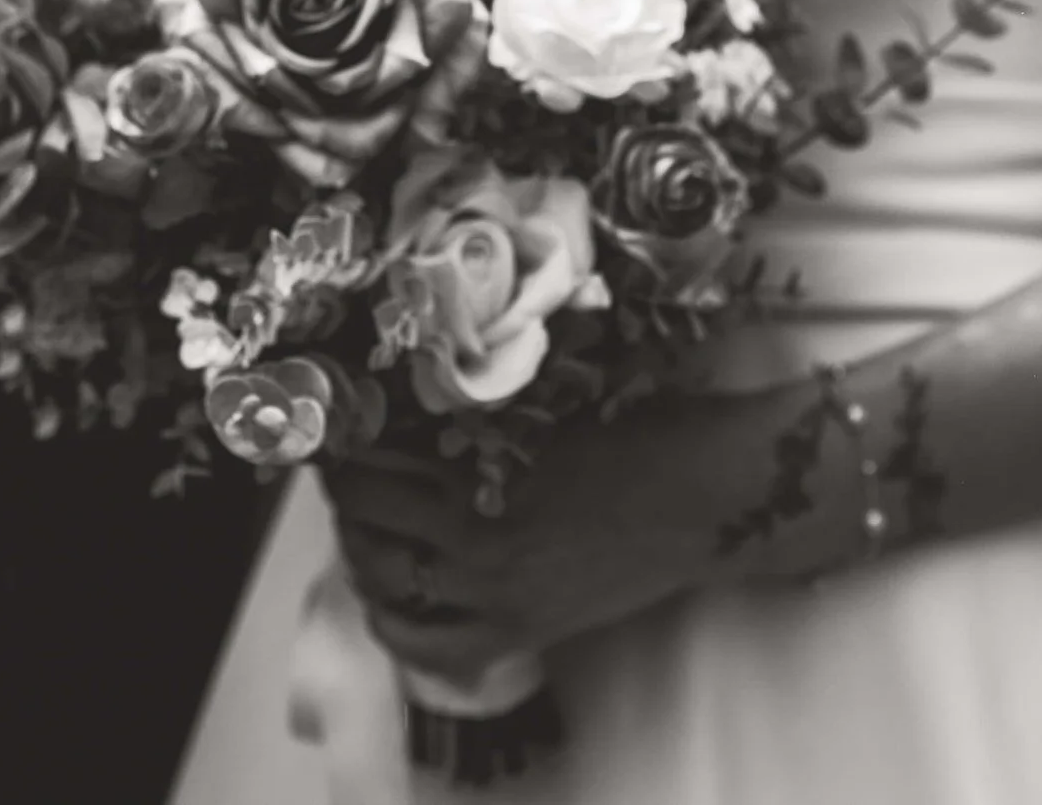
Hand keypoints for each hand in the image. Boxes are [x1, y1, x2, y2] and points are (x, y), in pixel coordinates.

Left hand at [324, 392, 753, 683]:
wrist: (704, 495)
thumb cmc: (634, 428)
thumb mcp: (545, 400)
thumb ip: (479, 407)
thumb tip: (411, 395)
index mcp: (481, 458)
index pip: (374, 450)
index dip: (345, 434)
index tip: (336, 419)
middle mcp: (474, 528)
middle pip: (367, 512)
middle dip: (342, 486)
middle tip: (339, 465)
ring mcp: (494, 588)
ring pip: (387, 577)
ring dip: (358, 546)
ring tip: (359, 521)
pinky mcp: (521, 630)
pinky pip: (431, 647)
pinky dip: (394, 624)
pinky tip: (384, 597)